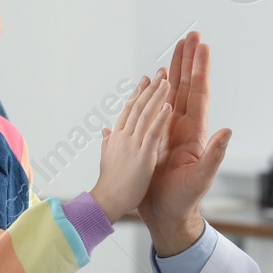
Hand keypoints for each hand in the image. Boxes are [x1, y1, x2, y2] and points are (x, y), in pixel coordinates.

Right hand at [88, 74, 172, 221]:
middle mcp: (124, 136)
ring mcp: (133, 144)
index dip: (138, 93)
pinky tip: (168, 105)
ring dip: (157, 96)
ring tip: (166, 80)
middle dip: (150, 87)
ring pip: (146, 114)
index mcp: (117, 137)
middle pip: (138, 106)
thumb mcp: (107, 157)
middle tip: (160, 71)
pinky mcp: (143, 155)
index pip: (129, 110)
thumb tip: (105, 129)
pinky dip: (160, 118)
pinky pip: (153, 133)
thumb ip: (108, 142)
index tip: (145, 80)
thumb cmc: (109, 184)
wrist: (107, 202)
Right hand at [139, 32, 230, 256]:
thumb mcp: (201, 179)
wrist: (167, 216)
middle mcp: (182, 128)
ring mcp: (169, 132)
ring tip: (175, 48)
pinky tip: (154, 80)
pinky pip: (155, 109)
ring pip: (171, 93)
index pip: (197, 94)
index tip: (201, 46)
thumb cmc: (184, 201)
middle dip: (188, 60)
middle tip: (190, 35)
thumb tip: (227, 131)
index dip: (199, 69)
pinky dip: (155, 91)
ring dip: (174, 70)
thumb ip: (215, 156)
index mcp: (194, 133)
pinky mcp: (155, 139)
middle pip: (185, 86)